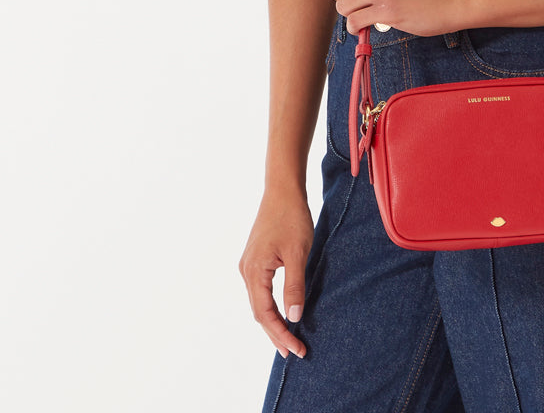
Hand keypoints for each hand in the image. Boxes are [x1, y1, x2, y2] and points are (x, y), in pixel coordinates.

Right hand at [239, 187, 314, 359]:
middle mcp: (246, 271)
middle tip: (294, 352)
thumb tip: (294, 317)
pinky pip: (260, 291)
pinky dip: (270, 306)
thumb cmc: (292, 218)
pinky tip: (281, 312)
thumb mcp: (298, 253)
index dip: (280, 334)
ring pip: (258, 303)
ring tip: (288, 339)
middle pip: (259, 312)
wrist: (283, 190)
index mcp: (254, 271)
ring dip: (273, 321)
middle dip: (276, 333)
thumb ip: (294, 286)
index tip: (297, 349)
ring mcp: (248, 265)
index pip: (265, 314)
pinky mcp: (255, 259)